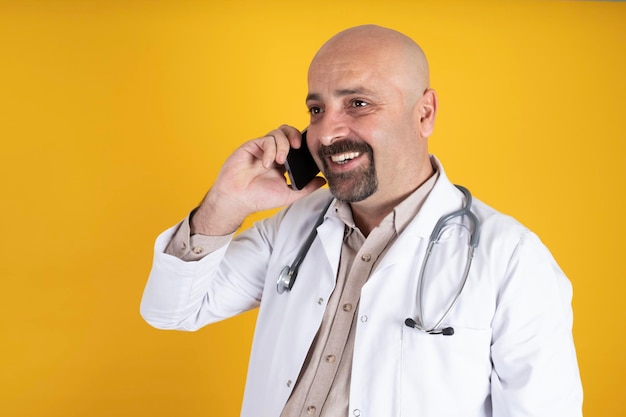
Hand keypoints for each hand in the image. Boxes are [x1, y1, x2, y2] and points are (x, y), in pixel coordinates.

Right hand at [191, 125, 325, 234]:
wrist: (237, 199)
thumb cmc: (258, 197)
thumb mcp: (288, 194)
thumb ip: (306, 188)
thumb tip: (323, 181)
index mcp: (282, 162)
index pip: (295, 145)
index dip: (303, 143)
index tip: (308, 151)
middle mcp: (272, 152)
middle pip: (287, 132)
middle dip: (295, 135)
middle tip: (298, 146)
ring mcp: (262, 148)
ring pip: (278, 133)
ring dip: (282, 145)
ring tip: (281, 162)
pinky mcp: (252, 146)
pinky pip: (266, 140)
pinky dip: (270, 150)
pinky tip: (267, 163)